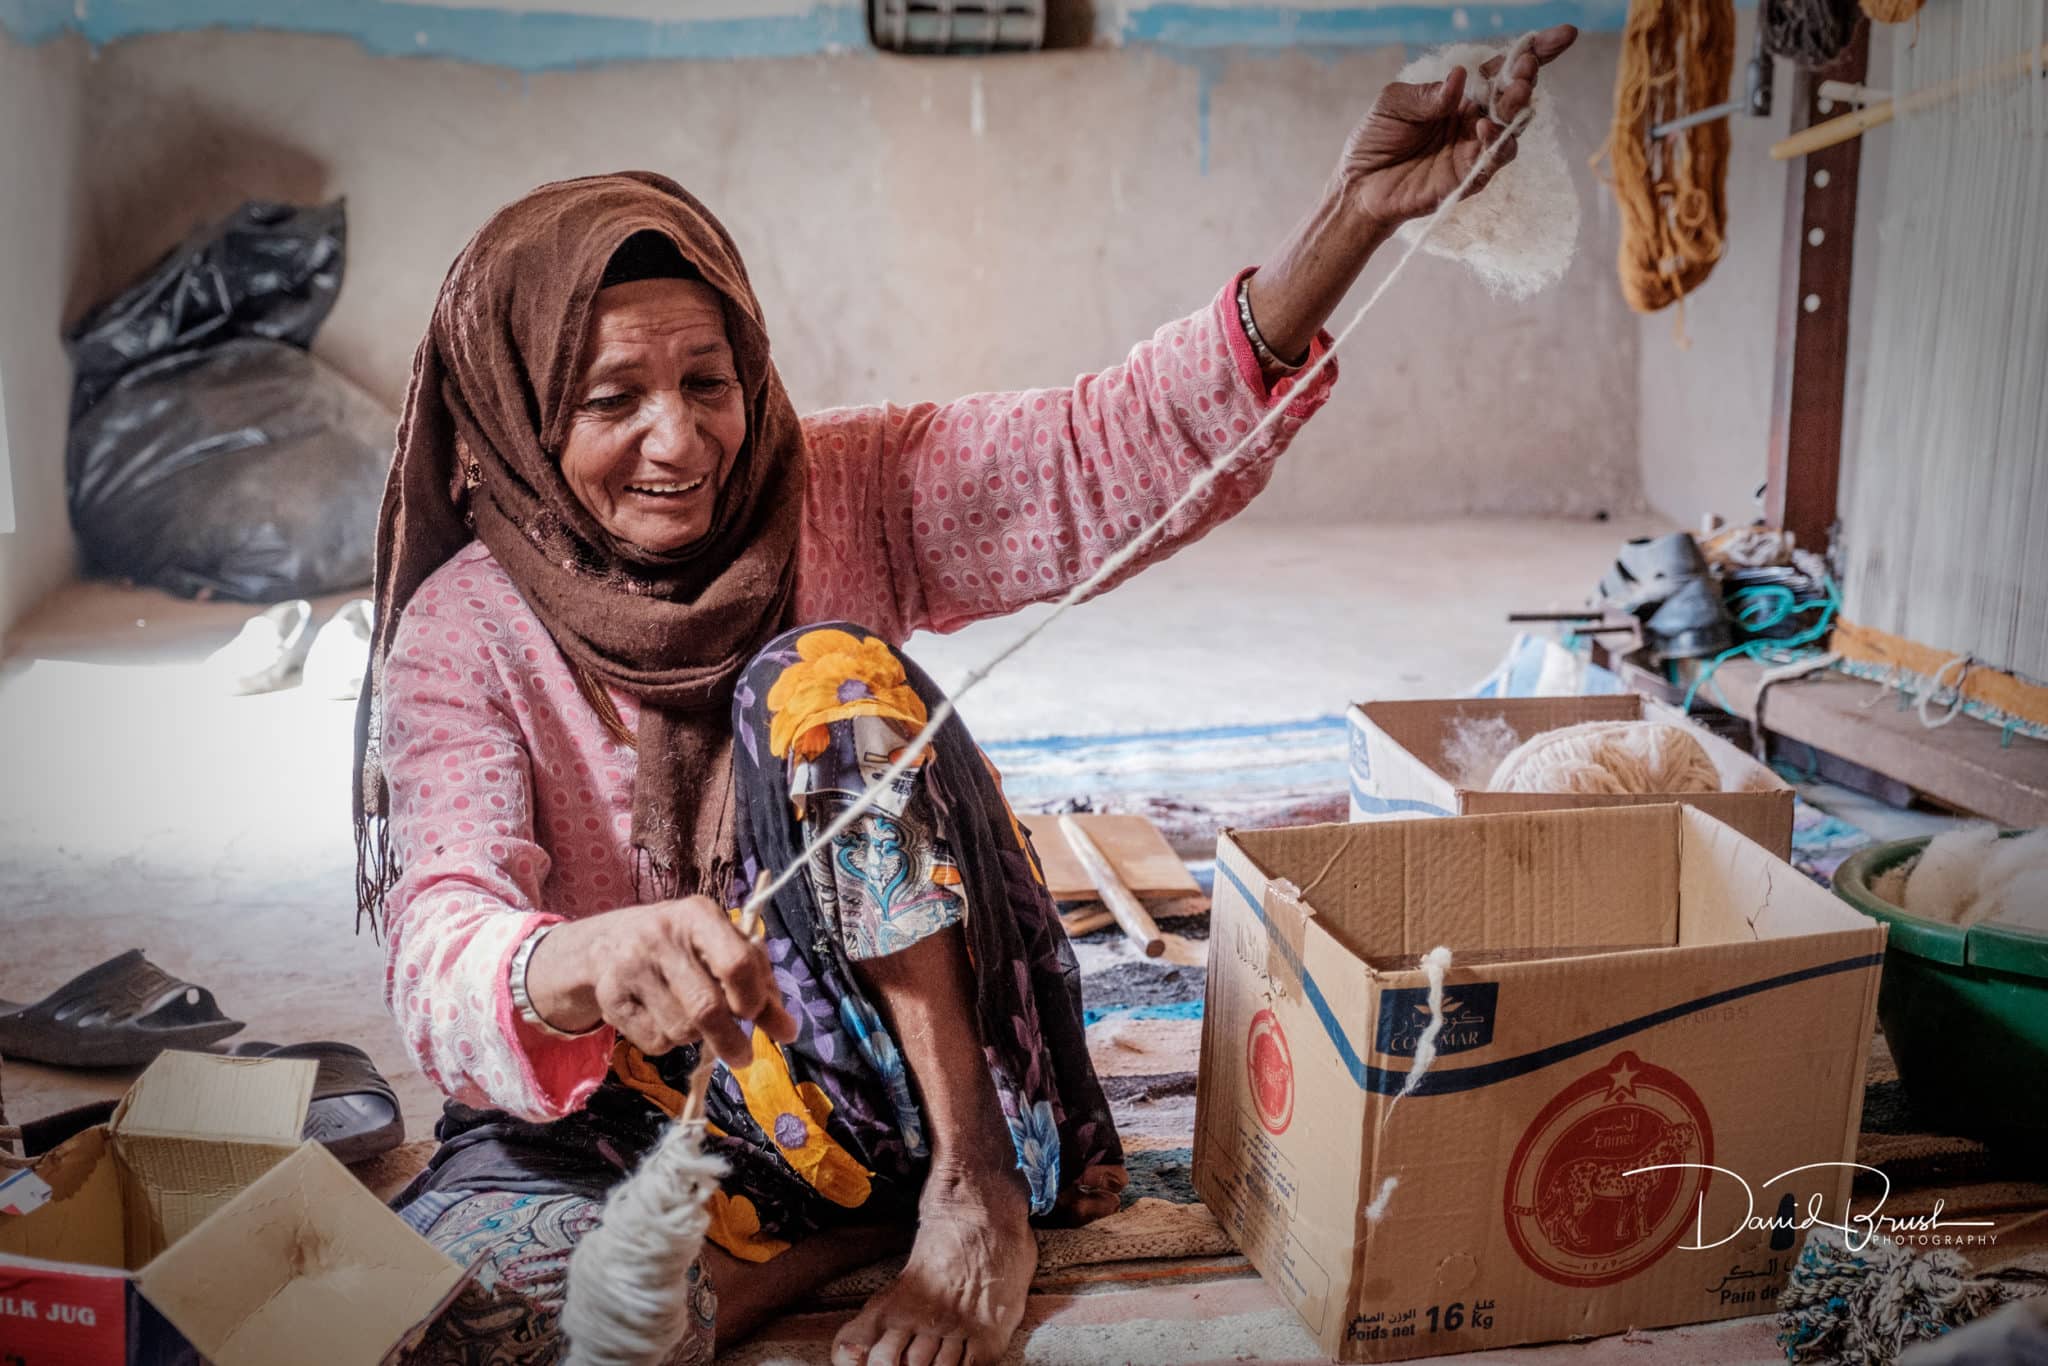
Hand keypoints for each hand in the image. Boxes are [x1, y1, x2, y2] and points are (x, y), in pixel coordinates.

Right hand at [524, 896, 799, 1064]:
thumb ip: (759, 984)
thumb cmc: (684, 947)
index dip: (754, 998)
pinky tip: (664, 1018)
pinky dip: (670, 1043)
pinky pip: (655, 1043)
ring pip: (681, 1031)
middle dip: (731, 1040)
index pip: (737, 963)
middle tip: (744, 1056)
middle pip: (707, 1008)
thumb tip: (788, 1031)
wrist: (608, 944)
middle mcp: (661, 936)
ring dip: (697, 1038)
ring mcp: (631, 966)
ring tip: (692, 1017)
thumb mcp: (722, 948)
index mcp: (698, 914)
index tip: (757, 1014)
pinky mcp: (610, 998)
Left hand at [1336, 24, 1576, 229]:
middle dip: (1526, 78)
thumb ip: (1427, 94)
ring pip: (1513, 127)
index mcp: (1462, 95)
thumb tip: (1459, 78)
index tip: (1563, 35)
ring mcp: (1474, 149)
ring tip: (1514, 92)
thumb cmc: (1375, 140)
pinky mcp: (1467, 178)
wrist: (1358, 186)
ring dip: (1517, 108)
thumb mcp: (1393, 103)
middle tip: (1524, 69)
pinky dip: (1494, 143)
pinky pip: (1492, 160)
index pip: (1503, 69)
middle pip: (1516, 96)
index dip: (1534, 52)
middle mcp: (1474, 120)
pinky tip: (1485, 127)